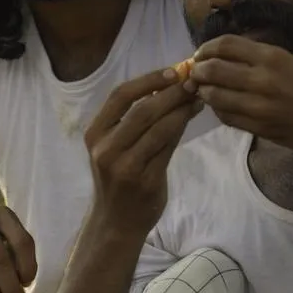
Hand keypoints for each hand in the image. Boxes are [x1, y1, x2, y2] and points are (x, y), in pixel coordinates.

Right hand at [84, 67, 200, 235]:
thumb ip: (136, 120)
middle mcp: (105, 148)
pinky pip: (167, 147)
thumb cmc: (118, 178)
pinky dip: (181, 128)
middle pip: (141, 110)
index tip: (174, 71)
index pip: (120, 96)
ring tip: (198, 98)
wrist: (116, 222)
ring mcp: (124, 166)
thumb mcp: (116, 147)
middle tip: (194, 81)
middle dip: (171, 92)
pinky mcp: (144, 180)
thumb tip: (171, 87)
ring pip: (158, 128)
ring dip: (181, 109)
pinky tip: (191, 118)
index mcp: (95, 133)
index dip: (148, 80)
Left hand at [188, 35, 292, 153]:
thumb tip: (225, 56)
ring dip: (204, 91)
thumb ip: (259, 58)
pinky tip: (220, 105)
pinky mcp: (260, 128)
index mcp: (272, 57)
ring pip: (215, 96)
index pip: (225, 45)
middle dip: (198, 69)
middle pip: (213, 70)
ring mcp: (259, 107)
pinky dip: (218, 109)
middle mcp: (263, 80)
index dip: (207, 48)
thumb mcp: (291, 61)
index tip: (202, 52)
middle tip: (196, 71)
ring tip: (203, 88)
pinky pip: (227, 117)